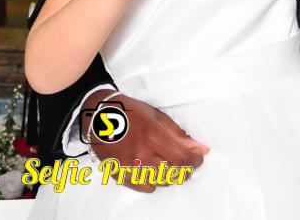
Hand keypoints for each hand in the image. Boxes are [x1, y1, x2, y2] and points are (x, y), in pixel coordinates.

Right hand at [82, 90, 208, 192]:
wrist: (98, 116)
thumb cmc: (129, 112)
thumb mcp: (157, 116)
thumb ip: (179, 135)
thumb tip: (200, 148)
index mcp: (153, 136)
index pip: (183, 160)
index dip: (195, 161)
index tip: (197, 158)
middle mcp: (142, 154)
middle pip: (175, 174)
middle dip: (184, 168)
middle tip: (182, 160)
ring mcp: (130, 167)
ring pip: (162, 182)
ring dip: (168, 174)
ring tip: (164, 162)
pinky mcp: (121, 174)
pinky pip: (146, 187)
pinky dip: (152, 180)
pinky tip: (150, 169)